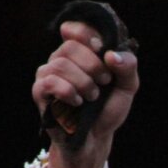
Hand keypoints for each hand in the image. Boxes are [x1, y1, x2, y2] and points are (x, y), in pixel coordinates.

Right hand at [31, 21, 139, 167]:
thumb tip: (111, 54)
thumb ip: (128, 67)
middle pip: (70, 46)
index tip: (101, 49)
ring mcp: (47, 75)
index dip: (87, 34)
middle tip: (104, 82)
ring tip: (92, 97)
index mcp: (79, 53)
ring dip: (84, 82)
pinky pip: (49, 82)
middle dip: (93, 65)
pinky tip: (78, 102)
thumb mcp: (127, 87)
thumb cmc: (107, 110)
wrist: (96, 138)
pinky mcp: (40, 92)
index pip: (74, 29)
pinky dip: (68, 91)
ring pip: (60, 63)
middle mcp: (61, 60)